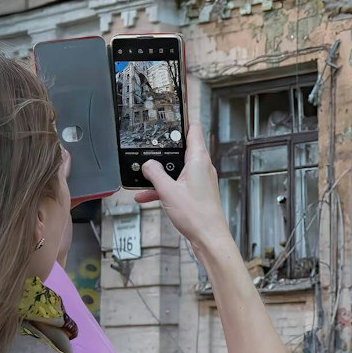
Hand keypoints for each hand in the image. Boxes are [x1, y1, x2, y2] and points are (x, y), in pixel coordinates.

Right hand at [134, 106, 233, 260]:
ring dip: (160, 174)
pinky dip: (163, 188)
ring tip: (142, 178)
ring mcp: (200, 180)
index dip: (182, 120)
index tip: (171, 113)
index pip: (194, 130)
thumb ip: (155, 174)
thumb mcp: (168, 191)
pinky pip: (177, 184)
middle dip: (163, 151)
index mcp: (199, 160)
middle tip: (148, 147)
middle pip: (182, 149)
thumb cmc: (196, 215)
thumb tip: (147, 164)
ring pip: (177, 169)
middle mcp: (202, 167)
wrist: (209, 238)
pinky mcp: (197, 193)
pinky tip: (145, 196)